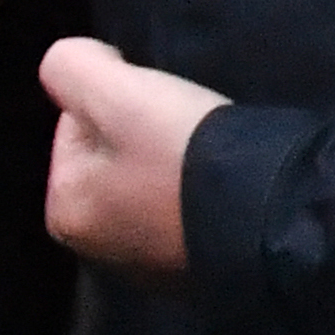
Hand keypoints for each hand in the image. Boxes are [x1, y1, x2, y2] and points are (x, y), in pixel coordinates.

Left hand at [40, 36, 225, 278]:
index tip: (155, 105)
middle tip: (185, 127)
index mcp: (65, 213)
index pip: (77, 123)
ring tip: (208, 153)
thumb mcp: (113, 90)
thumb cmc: (180, 153)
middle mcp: (95, 251)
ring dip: (171, 163)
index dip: (116, 98)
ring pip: (148, 183)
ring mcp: (148, 266)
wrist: (270, 214)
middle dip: (141, 133)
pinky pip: (182, 211)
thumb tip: (78, 65)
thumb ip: (71, 65)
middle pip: (112, 156)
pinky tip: (220, 184)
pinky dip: (195, 194)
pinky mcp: (192, 270)